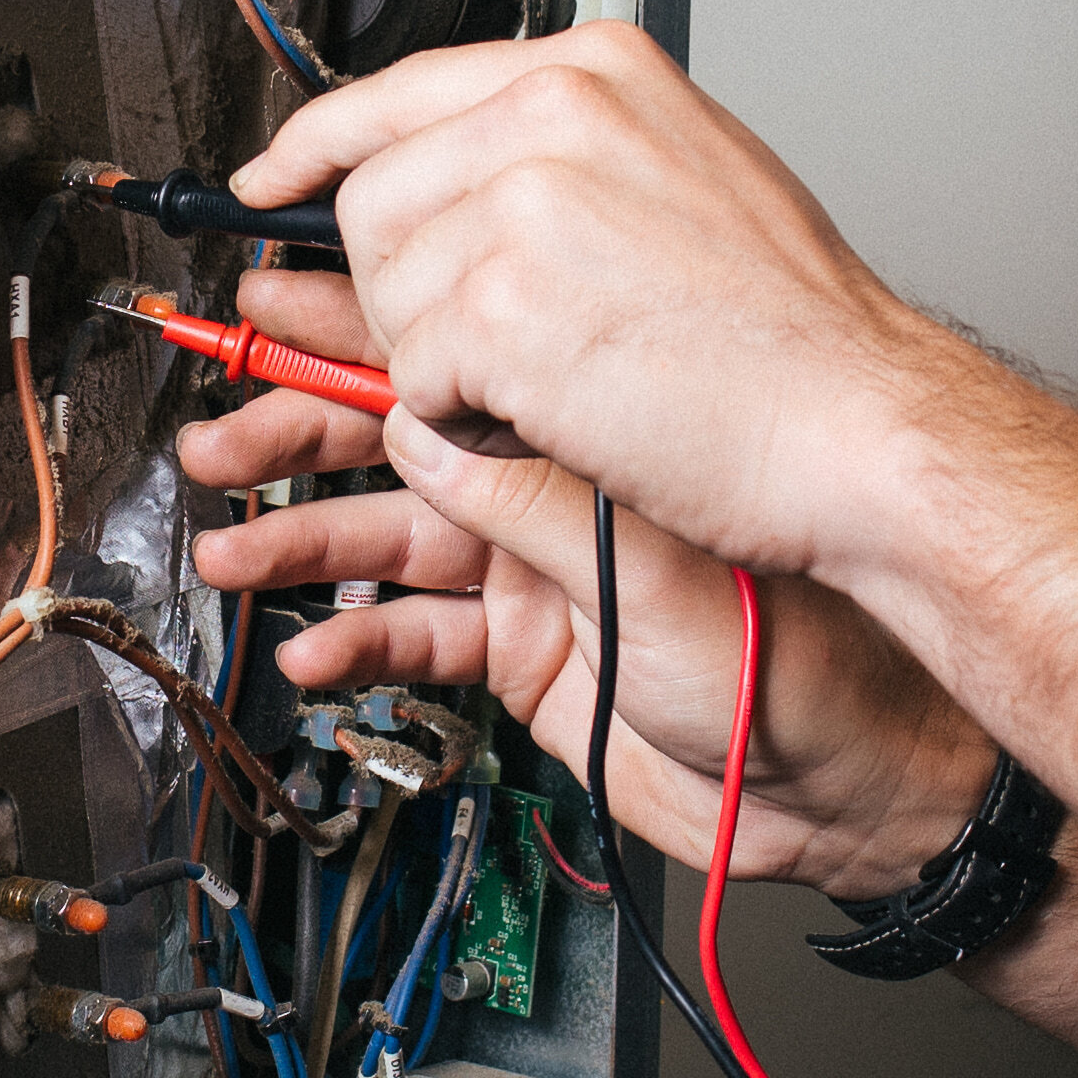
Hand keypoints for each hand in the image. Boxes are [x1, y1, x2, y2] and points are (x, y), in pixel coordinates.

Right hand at [160, 63, 997, 894]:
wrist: (860, 781)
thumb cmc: (812, 650)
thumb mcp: (652, 563)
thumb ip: (529, 504)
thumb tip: (425, 436)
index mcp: (598, 400)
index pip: (461, 328)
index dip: (359, 313)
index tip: (273, 296)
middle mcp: (562, 466)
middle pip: (401, 420)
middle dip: (297, 418)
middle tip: (217, 413)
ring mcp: (542, 555)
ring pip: (391, 528)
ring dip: (301, 532)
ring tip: (226, 540)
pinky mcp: (532, 649)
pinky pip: (421, 634)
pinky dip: (356, 638)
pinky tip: (306, 645)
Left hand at [229, 21, 964, 592]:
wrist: (858, 422)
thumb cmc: (798, 335)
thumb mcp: (693, 175)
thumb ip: (576, 155)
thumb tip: (465, 170)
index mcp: (596, 70)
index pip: (402, 89)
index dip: (320, 145)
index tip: (273, 180)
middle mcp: (551, 116)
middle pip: (372, 198)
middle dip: (403, 286)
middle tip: (488, 342)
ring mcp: (519, 207)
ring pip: (386, 293)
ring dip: (445, 360)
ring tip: (555, 376)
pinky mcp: (499, 310)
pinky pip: (413, 374)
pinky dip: (466, 417)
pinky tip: (555, 411)